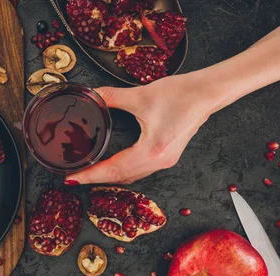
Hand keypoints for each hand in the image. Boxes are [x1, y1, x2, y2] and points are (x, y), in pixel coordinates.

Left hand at [64, 71, 220, 184]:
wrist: (208, 93)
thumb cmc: (181, 95)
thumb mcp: (140, 95)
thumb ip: (111, 97)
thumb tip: (92, 96)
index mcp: (150, 151)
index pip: (112, 169)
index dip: (90, 175)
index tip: (71, 178)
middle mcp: (158, 162)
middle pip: (120, 178)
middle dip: (96, 178)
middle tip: (74, 176)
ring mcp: (164, 161)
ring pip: (131, 176)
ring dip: (110, 176)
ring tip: (90, 172)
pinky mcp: (167, 156)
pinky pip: (140, 170)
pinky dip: (123, 170)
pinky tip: (114, 164)